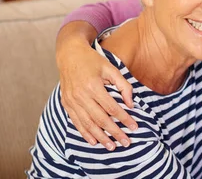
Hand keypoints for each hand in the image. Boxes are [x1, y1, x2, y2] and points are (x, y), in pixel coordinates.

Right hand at [56, 22, 136, 149]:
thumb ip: (123, 85)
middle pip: (101, 119)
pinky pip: (76, 122)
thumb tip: (131, 104)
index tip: (134, 127)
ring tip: (112, 146)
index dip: (124, 119)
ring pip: (88, 124)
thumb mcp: (111, 68)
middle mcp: (81, 95)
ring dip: (101, 137)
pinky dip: (85, 133)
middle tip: (126, 142)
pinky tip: (94, 141)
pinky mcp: (66, 104)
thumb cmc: (92, 61)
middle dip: (115, 132)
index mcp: (93, 85)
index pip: (112, 107)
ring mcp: (72, 101)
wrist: (69, 54)